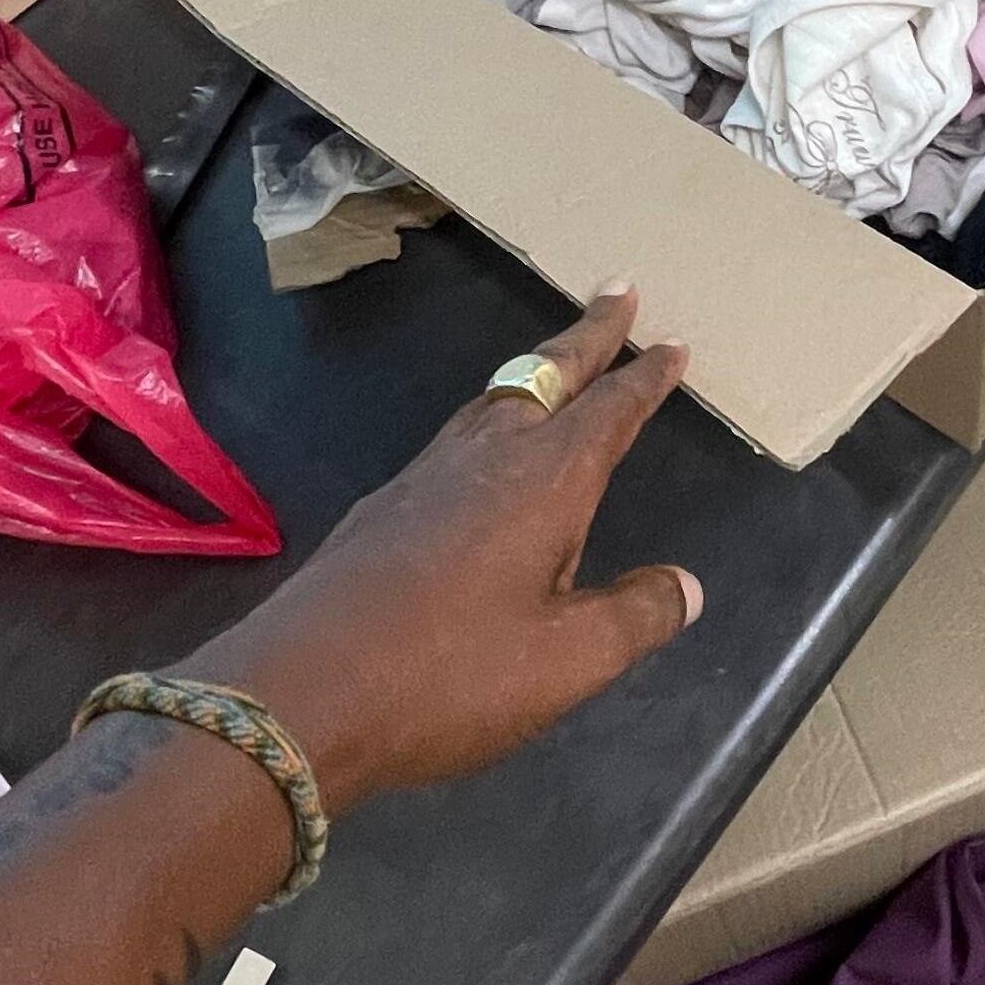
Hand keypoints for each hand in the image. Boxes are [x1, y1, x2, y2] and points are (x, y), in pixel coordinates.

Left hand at [185, 287, 699, 815]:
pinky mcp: (381, 510)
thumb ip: (633, 617)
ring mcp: (423, 479)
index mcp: (544, 484)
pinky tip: (480, 454)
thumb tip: (686, 585)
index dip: (644, 379)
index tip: (673, 345)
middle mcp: (484, 460)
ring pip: (491, 401)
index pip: (608, 412)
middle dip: (587, 337)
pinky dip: (488, 419)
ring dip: (533, 374)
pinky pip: (453, 439)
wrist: (298, 693)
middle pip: (544, 377)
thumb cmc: (448, 677)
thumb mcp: (565, 662)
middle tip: (619, 291)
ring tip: (557, 365)